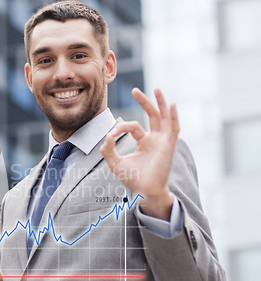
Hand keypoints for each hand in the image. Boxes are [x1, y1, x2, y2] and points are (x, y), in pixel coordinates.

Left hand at [100, 88, 179, 220]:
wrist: (144, 191)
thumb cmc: (132, 179)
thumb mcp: (115, 163)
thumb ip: (108, 150)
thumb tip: (106, 136)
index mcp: (144, 142)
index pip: (133, 126)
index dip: (120, 127)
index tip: (110, 135)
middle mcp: (155, 139)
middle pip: (152, 115)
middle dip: (144, 101)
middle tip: (134, 90)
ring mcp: (163, 141)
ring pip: (163, 117)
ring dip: (160, 103)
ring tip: (156, 89)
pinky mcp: (168, 145)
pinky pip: (173, 128)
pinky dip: (173, 116)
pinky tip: (171, 105)